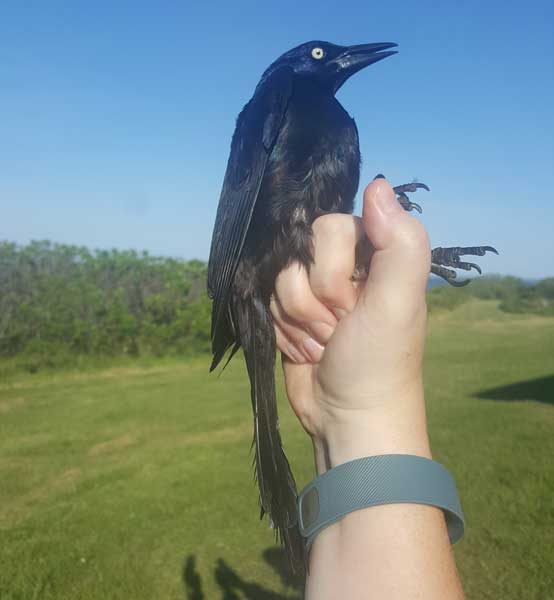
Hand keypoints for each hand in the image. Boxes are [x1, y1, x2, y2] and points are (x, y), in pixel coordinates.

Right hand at [270, 178, 431, 471]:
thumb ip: (400, 242)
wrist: (349, 417)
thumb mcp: (399, 303)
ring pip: (276, 279)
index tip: (353, 306)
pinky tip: (307, 350)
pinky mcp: (290, 311)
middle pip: (295, 253)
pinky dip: (285, 332)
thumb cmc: (379, 362)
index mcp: (374, 252)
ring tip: (325, 343)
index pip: (326, 227)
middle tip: (340, 328)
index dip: (330, 271)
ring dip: (298, 321)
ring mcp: (313, 288)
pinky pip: (266, 301)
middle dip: (312, 301)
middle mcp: (343, 264)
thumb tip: (379, 183)